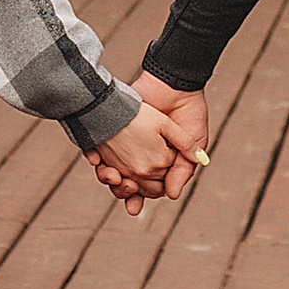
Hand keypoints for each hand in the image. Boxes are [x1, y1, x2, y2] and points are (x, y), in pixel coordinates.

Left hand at [88, 71, 209, 216]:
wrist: (175, 85)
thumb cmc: (189, 113)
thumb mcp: (193, 143)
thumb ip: (184, 169)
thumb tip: (172, 196)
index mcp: (161, 165)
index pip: (145, 190)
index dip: (138, 198)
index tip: (133, 203)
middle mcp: (142, 157)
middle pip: (125, 185)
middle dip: (121, 191)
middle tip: (124, 186)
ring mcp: (127, 146)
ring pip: (110, 172)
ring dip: (107, 178)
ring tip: (111, 176)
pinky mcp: (116, 132)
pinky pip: (99, 151)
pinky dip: (95, 158)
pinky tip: (95, 159)